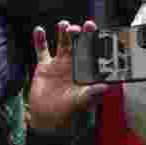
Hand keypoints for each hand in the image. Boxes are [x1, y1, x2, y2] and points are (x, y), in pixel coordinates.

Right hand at [25, 20, 109, 135]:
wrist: (46, 119)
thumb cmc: (67, 113)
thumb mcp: (80, 103)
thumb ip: (91, 93)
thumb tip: (106, 86)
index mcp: (87, 74)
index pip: (96, 56)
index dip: (100, 46)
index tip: (105, 39)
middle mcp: (76, 66)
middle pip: (81, 46)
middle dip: (84, 35)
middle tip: (86, 26)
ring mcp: (60, 64)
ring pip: (63, 44)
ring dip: (64, 33)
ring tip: (65, 25)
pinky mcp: (44, 66)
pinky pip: (42, 50)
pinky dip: (39, 40)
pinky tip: (40, 30)